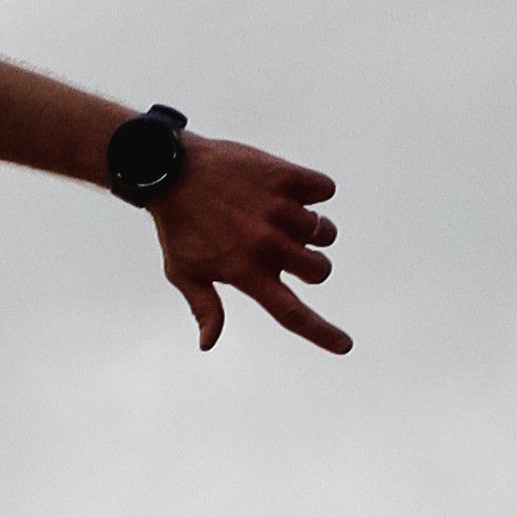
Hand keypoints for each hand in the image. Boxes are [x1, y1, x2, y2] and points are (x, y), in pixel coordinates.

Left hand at [156, 136, 347, 352]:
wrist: (170, 169)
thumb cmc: (178, 225)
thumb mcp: (183, 271)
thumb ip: (205, 307)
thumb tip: (208, 344)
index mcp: (245, 272)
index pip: (291, 312)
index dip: (322, 333)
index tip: (345, 346)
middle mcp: (266, 244)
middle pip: (320, 271)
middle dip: (314, 266)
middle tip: (292, 250)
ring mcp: (278, 209)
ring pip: (325, 232)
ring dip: (314, 228)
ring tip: (286, 217)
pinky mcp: (284, 177)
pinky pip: (325, 190)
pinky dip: (316, 191)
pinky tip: (292, 190)